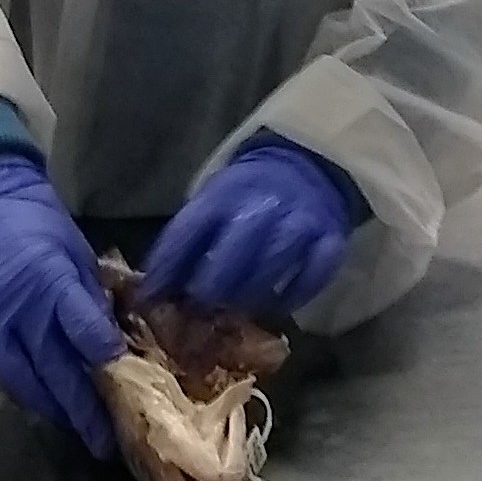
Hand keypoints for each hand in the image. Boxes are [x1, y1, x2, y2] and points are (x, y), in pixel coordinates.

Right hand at [0, 152, 122, 452]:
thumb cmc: (38, 228)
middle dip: (82, 408)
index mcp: (54, 282)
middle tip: (105, 443)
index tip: (126, 388)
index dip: (105, 359)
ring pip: (16, 377)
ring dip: (44, 408)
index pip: (84, 330)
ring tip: (71, 433)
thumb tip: (113, 342)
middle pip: (54, 367)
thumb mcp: (77, 252)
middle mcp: (18, 307)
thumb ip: (91, 296)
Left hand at [140, 137, 361, 316]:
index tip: (151, 299)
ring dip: (250, 295)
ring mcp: (299, 222)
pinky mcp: (329, 239)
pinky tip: (278, 306)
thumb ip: (186, 242)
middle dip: (211, 287)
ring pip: (273, 263)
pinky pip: (314, 273)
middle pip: (232, 252)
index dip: (167, 268)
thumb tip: (155, 291)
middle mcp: (262, 205)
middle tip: (202, 308)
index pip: (189, 231)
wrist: (305, 167)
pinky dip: (295, 295)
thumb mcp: (211, 204)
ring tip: (237, 313)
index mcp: (223, 194)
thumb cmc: (246, 197)